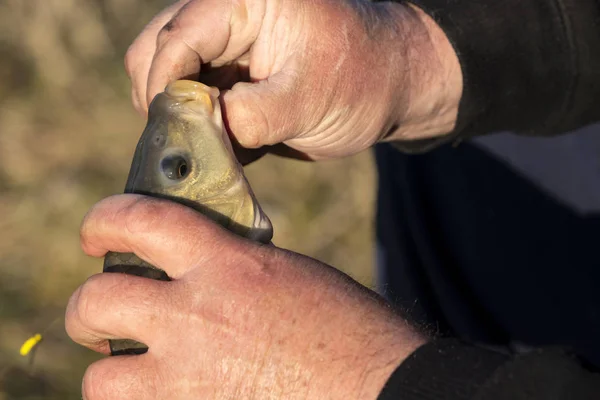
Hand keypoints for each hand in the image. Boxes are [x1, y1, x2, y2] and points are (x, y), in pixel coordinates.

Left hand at [66, 194, 425, 398]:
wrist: (381, 388)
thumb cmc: (348, 329)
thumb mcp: (287, 276)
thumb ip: (231, 269)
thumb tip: (191, 274)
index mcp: (228, 264)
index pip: (140, 220)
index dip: (105, 219)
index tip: (97, 234)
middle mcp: (198, 314)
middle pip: (97, 301)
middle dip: (88, 310)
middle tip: (100, 318)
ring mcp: (190, 376)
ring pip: (101, 379)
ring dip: (111, 374)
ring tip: (132, 373)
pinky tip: (170, 397)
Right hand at [125, 0, 461, 159]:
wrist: (388, 87)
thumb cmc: (361, 82)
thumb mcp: (310, 101)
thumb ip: (251, 116)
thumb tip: (197, 133)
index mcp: (243, 2)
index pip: (177, 39)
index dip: (165, 90)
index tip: (173, 137)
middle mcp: (223, 14)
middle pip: (155, 53)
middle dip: (166, 104)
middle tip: (189, 148)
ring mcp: (221, 45)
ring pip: (167, 78)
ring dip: (180, 118)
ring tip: (213, 149)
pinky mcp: (226, 73)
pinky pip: (190, 99)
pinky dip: (197, 127)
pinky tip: (224, 148)